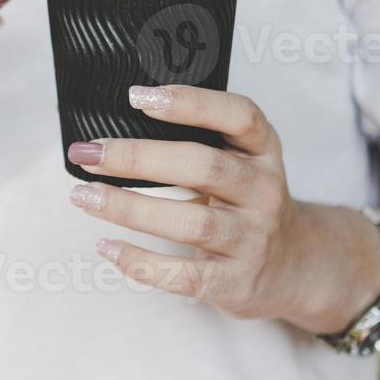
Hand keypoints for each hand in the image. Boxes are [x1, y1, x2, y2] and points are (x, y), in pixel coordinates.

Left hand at [65, 85, 379, 334]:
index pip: (239, 116)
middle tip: (88, 153)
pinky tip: (106, 247)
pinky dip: (141, 262)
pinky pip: (184, 275)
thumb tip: (114, 131)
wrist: (294, 267)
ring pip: (191, 222)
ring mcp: (253, 239)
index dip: (191, 103)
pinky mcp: (236, 282)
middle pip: (204, 166)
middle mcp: (264, 192)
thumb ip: (199, 142)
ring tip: (84, 197)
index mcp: (263, 152)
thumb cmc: (246, 203)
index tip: (138, 97)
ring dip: (130, 208)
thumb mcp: (241, 163)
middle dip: (138, 158)